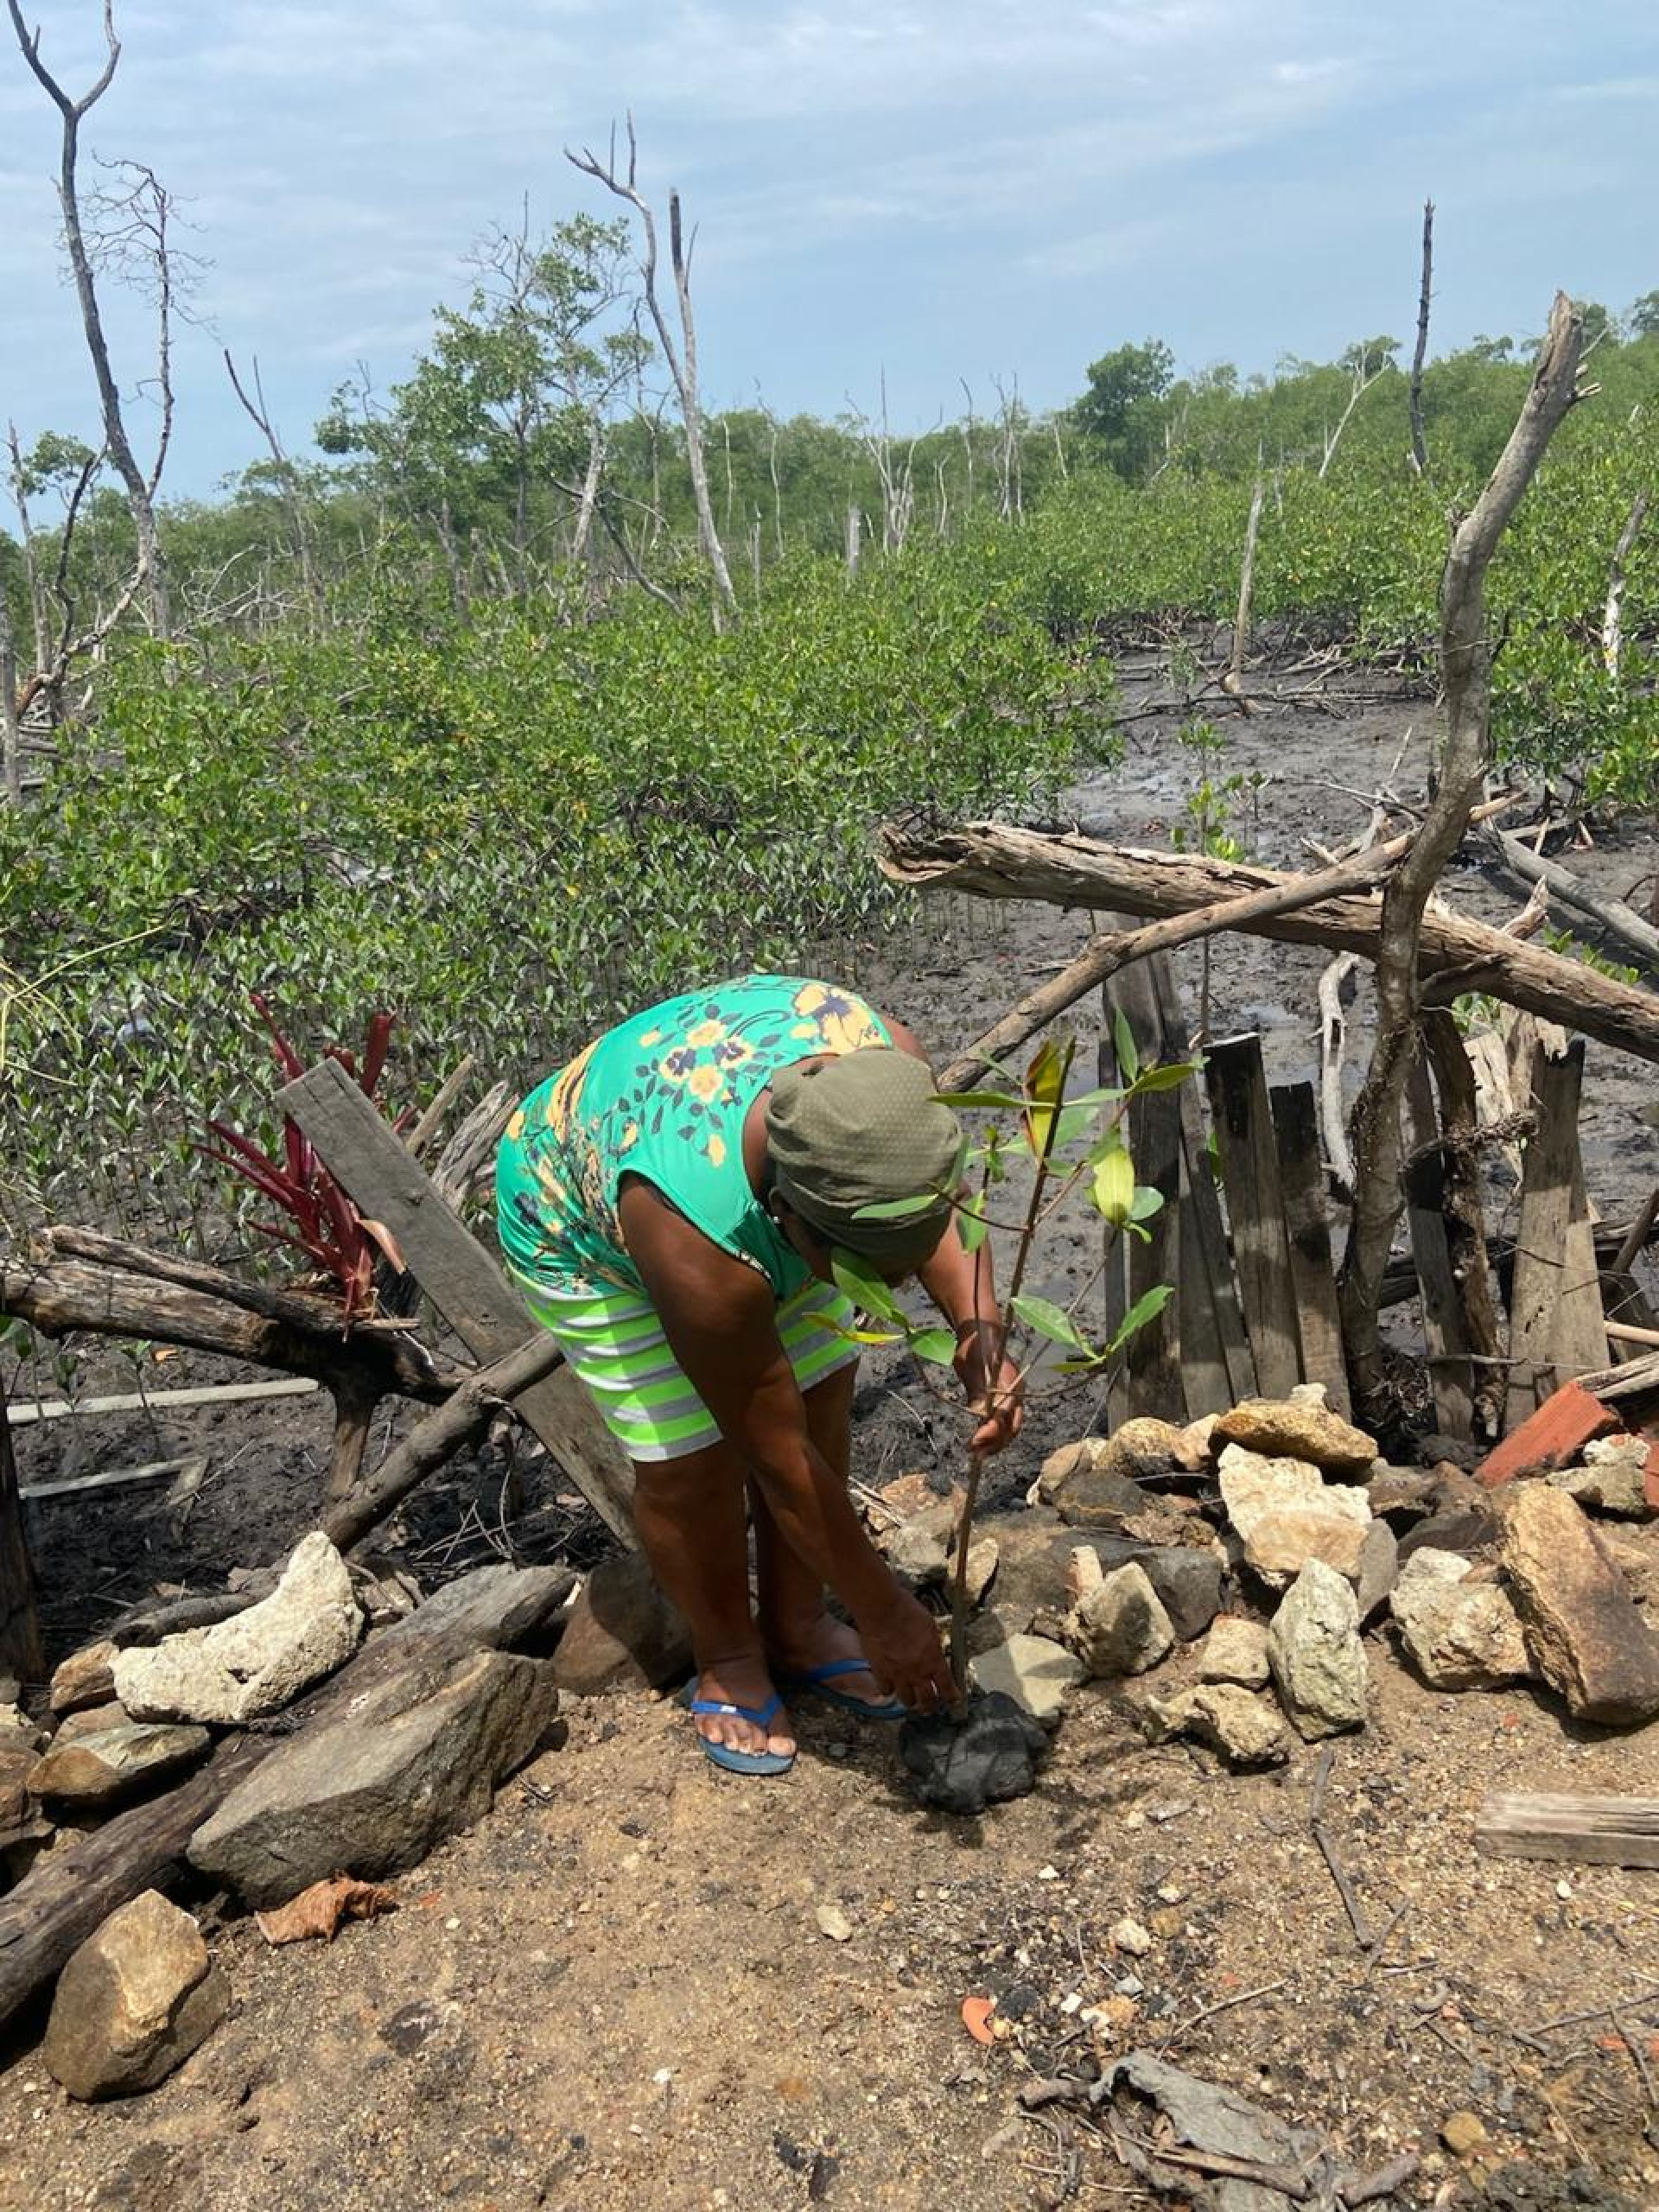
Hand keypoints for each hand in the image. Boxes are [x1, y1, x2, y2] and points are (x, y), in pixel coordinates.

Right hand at [857, 1586, 956, 1713]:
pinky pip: (886, 1690)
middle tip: (930, 1706)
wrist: (883, 1610)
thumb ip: (933, 1646)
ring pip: (907, 1700)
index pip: (947, 1686)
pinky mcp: (881, 1672)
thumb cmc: (907, 1612)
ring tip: (911, 1699)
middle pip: (928, 1700)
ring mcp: (898, 1675)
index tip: (953, 1700)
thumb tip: (935, 1653)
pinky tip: (890, 1686)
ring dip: (911, 1701)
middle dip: (931, 1706)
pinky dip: (889, 1690)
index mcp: (933, 1660)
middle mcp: (918, 1672)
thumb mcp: (931, 1628)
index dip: (952, 1697)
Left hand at [953, 1318, 1023, 1454]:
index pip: (1005, 1413)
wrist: (980, 1332)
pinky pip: (1004, 1422)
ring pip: (1010, 1427)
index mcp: (1011, 1382)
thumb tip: (981, 1417)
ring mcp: (1013, 1396)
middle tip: (975, 1454)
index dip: (991, 1431)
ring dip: (995, 1442)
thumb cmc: (974, 1346)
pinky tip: (982, 1441)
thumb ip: (977, 1392)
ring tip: (977, 1453)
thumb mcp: (971, 1367)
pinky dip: (994, 1434)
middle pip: (1012, 1425)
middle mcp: (1016, 1392)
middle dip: (995, 1442)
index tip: (974, 1442)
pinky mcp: (1006, 1399)